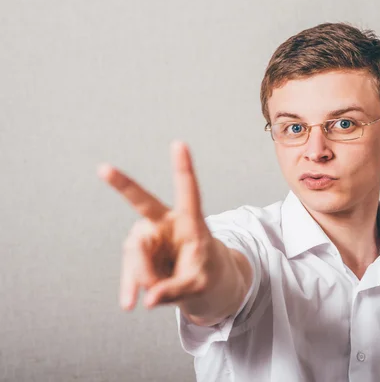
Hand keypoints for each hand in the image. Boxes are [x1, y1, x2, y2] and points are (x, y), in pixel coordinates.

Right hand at [97, 141, 240, 314]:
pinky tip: (129, 303)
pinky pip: (131, 269)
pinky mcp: (139, 252)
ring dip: (143, 277)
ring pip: (136, 253)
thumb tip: (149, 297)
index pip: (188, 193)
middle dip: (123, 185)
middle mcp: (167, 223)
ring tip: (155, 297)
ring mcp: (150, 237)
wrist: (203, 284)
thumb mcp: (200, 286)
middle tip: (103, 169)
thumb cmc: (208, 276)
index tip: (179, 144)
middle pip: (144, 209)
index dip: (183, 169)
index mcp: (192, 223)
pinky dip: (131, 286)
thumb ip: (177, 290)